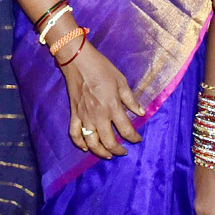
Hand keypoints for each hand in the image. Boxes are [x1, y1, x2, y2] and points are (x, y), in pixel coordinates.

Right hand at [61, 42, 144, 158]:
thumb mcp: (121, 81)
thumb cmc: (101, 68)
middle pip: (109, 142)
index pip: (126, 130)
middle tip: (123, 151)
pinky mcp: (74, 113)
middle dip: (118, 150)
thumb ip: (130, 99)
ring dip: (100, 152)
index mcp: (112, 106)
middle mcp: (98, 115)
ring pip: (91, 142)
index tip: (138, 139)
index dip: (134, 138)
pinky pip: (74, 133)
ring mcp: (84, 116)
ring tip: (107, 154)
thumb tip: (140, 113)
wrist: (77, 60)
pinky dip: (79, 143)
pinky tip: (86, 147)